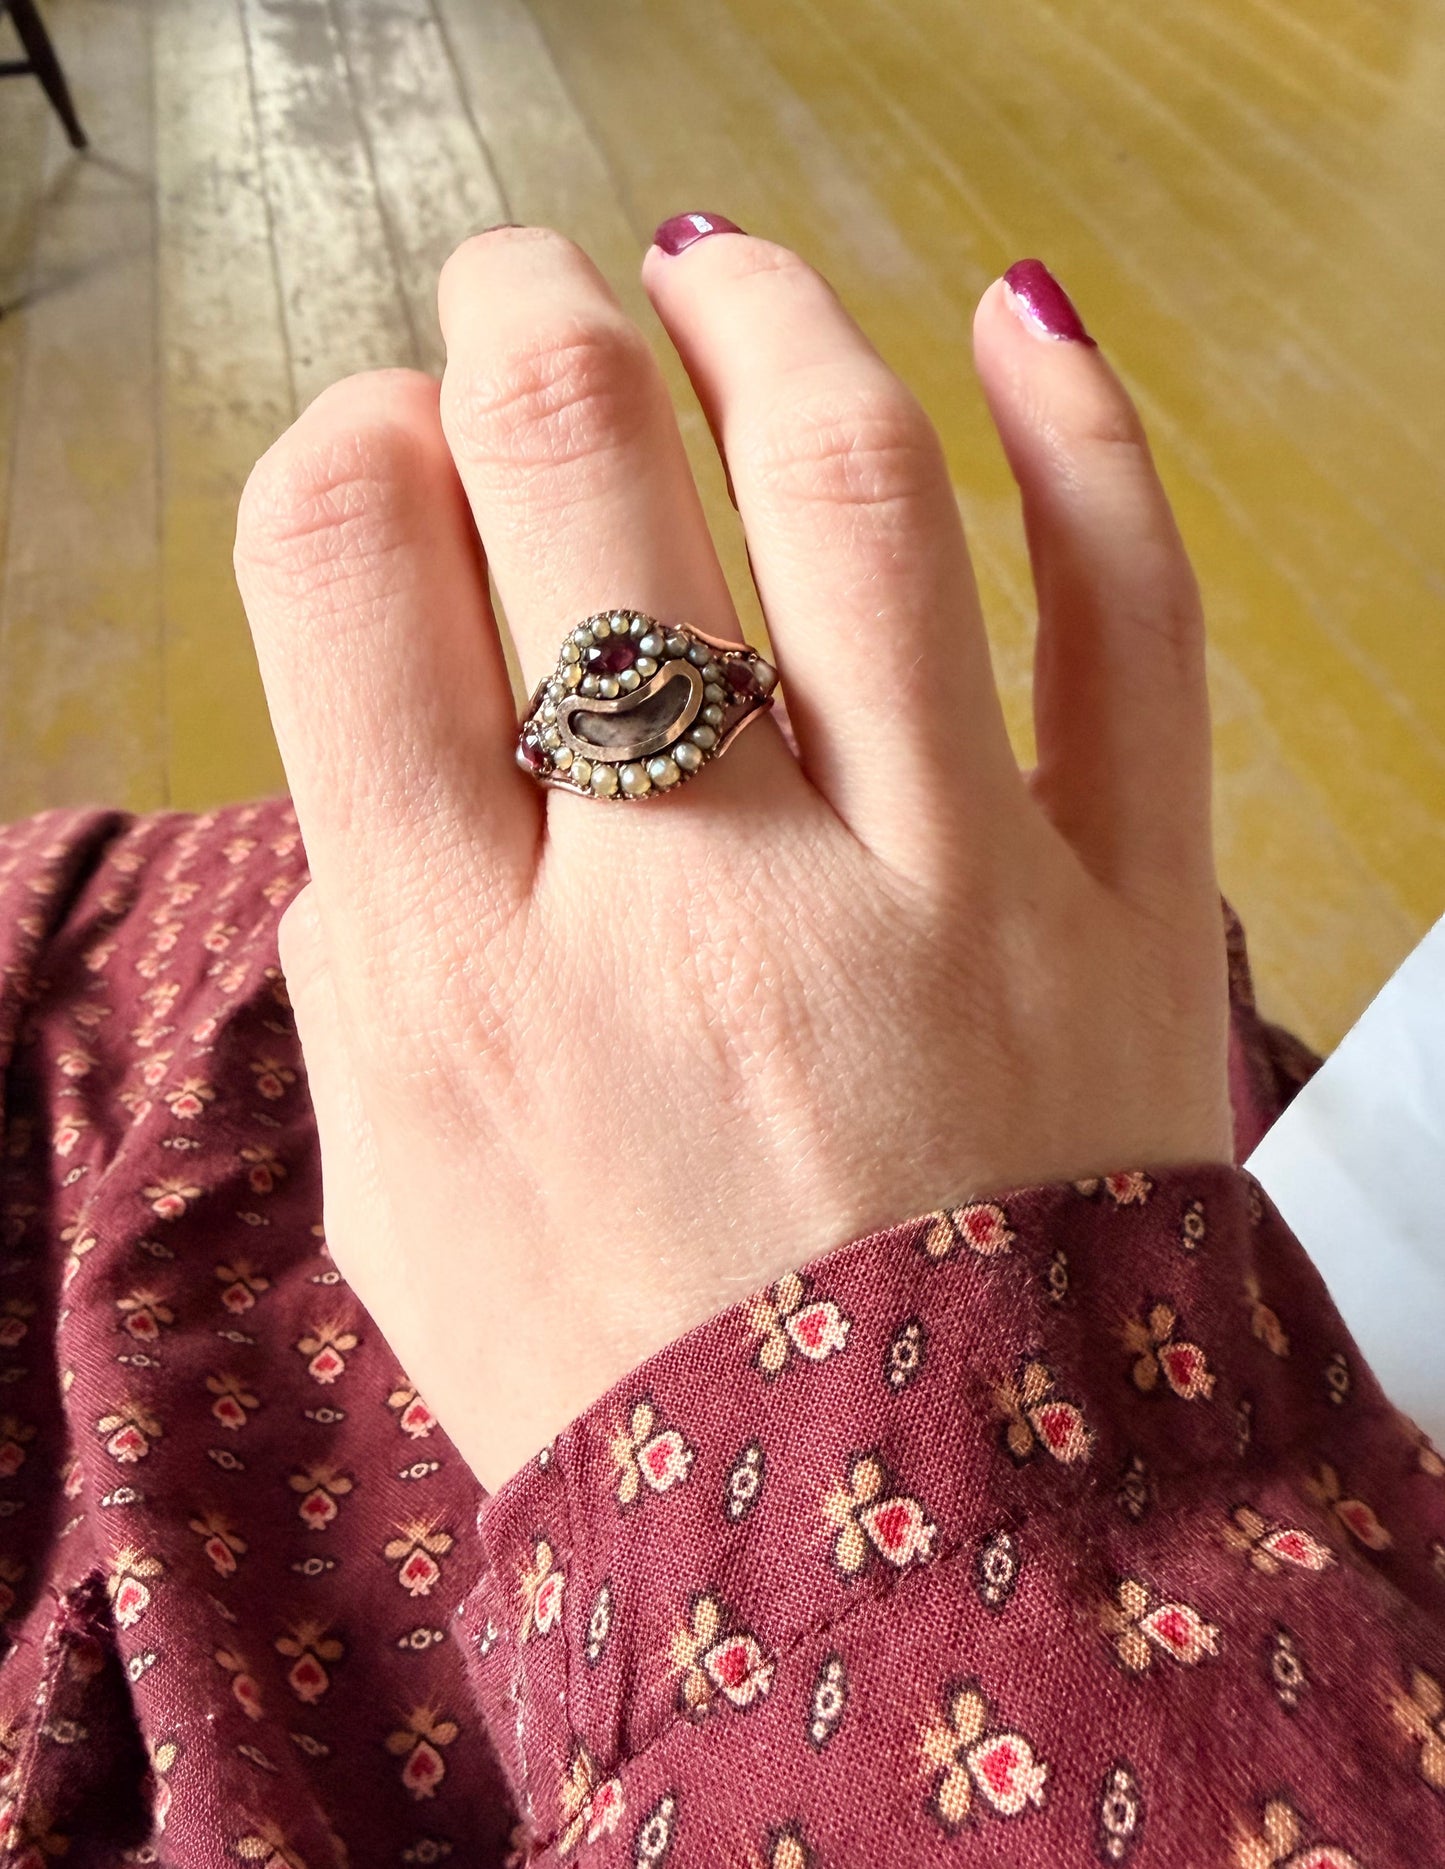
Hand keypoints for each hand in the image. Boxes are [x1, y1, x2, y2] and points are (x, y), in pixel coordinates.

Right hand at [236, 226, 1230, 1490]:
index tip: (390, 456)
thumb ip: (369, 964)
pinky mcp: (1124, 905)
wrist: (934, 1558)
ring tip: (717, 267)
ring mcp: (936, 889)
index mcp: (465, 980)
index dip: (350, 443)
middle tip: (520, 290)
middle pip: (576, 462)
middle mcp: (691, 904)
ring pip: (850, 486)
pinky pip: (1130, 616)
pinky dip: (1087, 438)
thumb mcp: (408, 1208)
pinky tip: (1017, 325)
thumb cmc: (648, 1380)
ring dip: (770, 317)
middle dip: (521, 314)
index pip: (346, 564)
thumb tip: (395, 753)